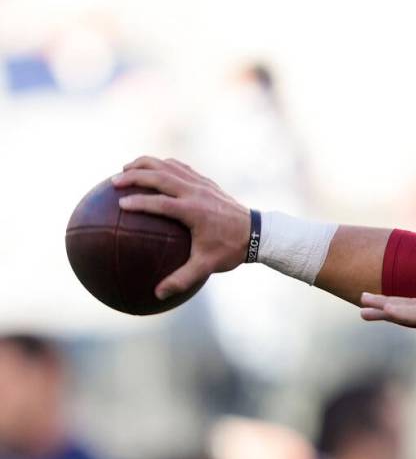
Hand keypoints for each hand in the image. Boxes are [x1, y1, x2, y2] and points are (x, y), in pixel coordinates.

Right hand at [112, 157, 250, 299]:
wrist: (257, 232)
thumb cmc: (230, 250)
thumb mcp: (207, 266)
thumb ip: (182, 280)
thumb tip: (158, 295)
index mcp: (194, 211)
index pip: (161, 203)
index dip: (140, 202)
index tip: (121, 204)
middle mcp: (196, 192)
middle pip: (161, 176)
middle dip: (135, 175)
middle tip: (114, 182)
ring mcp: (202, 184)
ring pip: (169, 166)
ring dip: (146, 164)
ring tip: (125, 169)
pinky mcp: (206, 181)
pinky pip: (180, 167)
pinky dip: (163, 165)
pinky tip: (151, 170)